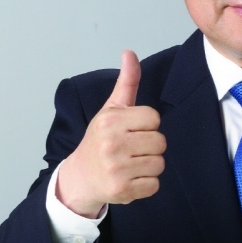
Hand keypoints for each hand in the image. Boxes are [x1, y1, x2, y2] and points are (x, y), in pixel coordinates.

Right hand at [57, 50, 165, 217]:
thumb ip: (126, 82)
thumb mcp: (111, 109)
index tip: (132, 130)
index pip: (154, 118)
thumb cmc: (100, 139)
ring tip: (131, 163)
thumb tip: (130, 52)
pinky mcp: (122, 190)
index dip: (147, 125)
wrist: (80, 177)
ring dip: (149, 165)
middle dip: (150, 146)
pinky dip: (146, 184)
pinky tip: (130, 178)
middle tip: (132, 148)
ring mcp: (117, 168)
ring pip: (160, 163)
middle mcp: (112, 143)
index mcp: (111, 120)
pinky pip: (154, 184)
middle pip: (160, 142)